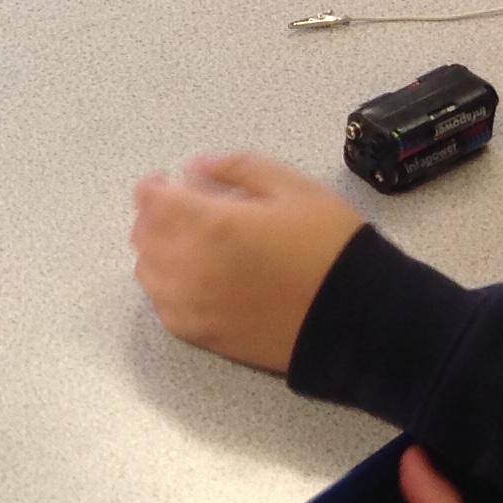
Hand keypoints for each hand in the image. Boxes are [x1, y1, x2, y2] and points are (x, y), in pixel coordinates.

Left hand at [131, 153, 365, 374]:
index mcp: (210, 224)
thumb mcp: (294, 187)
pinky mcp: (201, 334)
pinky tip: (190, 280)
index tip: (166, 182)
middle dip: (154, 216)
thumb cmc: (329, 246)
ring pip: (147, 273)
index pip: (152, 201)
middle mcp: (189, 265)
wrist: (358, 317)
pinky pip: (162, 308)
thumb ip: (239, 169)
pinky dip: (166, 288)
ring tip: (185, 243)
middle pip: (144, 235)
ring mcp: (191, 304)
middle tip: (179, 209)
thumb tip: (195, 168)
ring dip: (156, 251)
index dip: (153, 187)